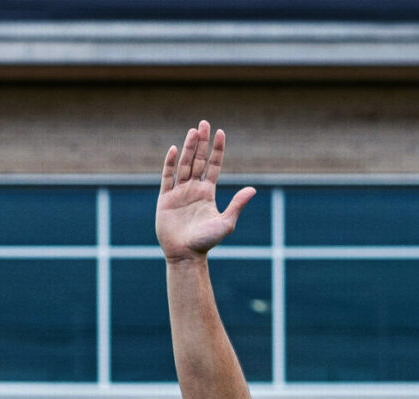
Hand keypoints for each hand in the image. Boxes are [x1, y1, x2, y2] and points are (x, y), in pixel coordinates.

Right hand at [156, 120, 256, 262]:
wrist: (185, 255)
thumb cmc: (206, 242)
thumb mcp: (226, 222)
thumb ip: (237, 204)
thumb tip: (253, 189)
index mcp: (207, 192)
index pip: (213, 165)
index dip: (216, 149)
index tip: (220, 133)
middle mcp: (193, 189)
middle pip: (198, 160)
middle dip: (202, 142)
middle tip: (204, 123)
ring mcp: (178, 192)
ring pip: (184, 164)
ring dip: (189, 148)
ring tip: (193, 131)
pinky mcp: (165, 199)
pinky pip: (167, 177)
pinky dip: (170, 163)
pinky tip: (175, 150)